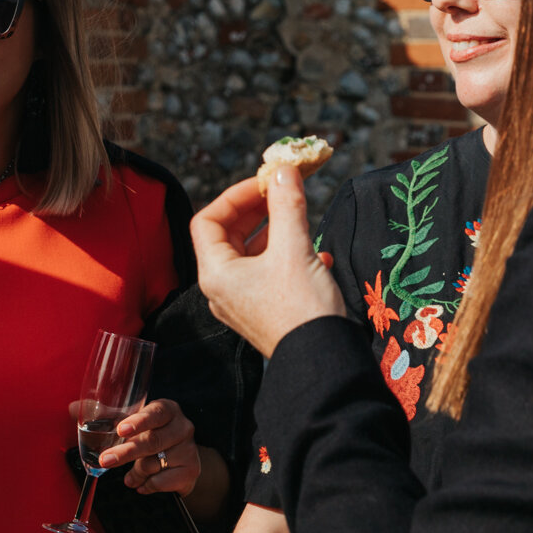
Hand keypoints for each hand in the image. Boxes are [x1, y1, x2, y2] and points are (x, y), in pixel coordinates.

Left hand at [100, 398, 200, 495]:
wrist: (180, 462)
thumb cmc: (153, 438)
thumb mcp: (138, 426)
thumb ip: (117, 424)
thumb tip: (85, 421)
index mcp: (168, 410)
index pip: (155, 413)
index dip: (138, 422)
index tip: (121, 430)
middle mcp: (182, 427)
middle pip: (153, 440)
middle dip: (126, 452)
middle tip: (106, 460)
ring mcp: (189, 449)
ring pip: (153, 464)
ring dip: (135, 473)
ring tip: (130, 477)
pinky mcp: (191, 470)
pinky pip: (160, 481)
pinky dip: (146, 485)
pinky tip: (142, 484)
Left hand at [191, 167, 341, 358]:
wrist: (324, 362)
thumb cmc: (302, 308)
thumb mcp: (294, 248)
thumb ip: (287, 205)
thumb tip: (283, 170)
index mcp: (216, 273)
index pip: (208, 220)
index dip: (235, 195)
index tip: (266, 182)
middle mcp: (222, 289)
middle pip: (229, 235)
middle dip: (258, 209)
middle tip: (284, 191)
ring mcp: (242, 302)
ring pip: (252, 254)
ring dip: (275, 231)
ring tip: (301, 218)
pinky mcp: (265, 311)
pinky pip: (269, 273)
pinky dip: (288, 256)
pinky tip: (318, 255)